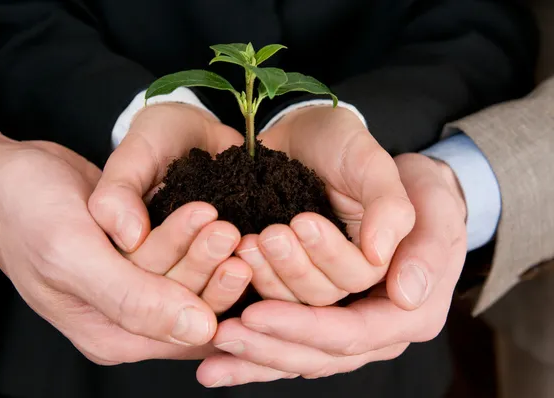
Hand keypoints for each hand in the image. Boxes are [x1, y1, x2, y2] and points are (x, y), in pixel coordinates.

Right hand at [0, 126, 246, 364]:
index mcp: (108, 334)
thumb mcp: (73, 255)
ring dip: (204, 247)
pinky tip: (210, 212)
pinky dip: (190, 234)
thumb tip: (199, 331)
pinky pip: (175, 251)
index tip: (233, 257)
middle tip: (233, 231)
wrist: (8, 176)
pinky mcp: (139, 257)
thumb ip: (131, 298)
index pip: (176, 330)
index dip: (210, 296)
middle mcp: (125, 318)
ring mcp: (132, 286)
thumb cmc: (26, 211)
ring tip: (226, 219)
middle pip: (186, 301)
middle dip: (209, 265)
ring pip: (185, 274)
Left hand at [196, 153, 466, 386]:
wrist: (379, 170)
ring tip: (218, 328)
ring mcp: (344, 320)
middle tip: (226, 328)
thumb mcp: (417, 187)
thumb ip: (404, 225)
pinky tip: (212, 366)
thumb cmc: (404, 178)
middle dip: (271, 340)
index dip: (305, 326)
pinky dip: (250, 354)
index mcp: (412, 307)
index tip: (256, 313)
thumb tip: (406, 291)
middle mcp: (377, 323)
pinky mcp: (317, 312)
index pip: (356, 331)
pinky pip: (284, 342)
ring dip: (255, 343)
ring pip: (297, 353)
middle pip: (320, 353)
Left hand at [236, 106, 414, 305]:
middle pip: (325, 297)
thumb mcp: (369, 163)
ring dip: (271, 274)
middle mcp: (346, 271)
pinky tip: (239, 246)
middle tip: (272, 233)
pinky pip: (267, 290)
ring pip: (293, 299)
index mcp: (379, 253)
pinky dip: (253, 272)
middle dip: (296, 268)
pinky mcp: (281, 269)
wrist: (299, 133)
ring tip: (251, 240)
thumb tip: (379, 255)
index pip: (360, 281)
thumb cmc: (340, 144)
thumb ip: (388, 206)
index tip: (303, 223)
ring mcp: (311, 272)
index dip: (332, 259)